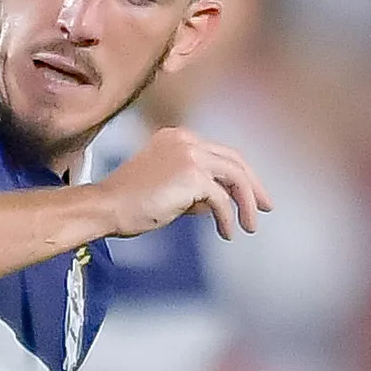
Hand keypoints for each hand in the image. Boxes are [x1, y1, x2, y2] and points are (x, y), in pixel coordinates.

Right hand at [95, 125, 272, 241]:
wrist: (106, 207)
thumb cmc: (128, 203)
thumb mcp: (167, 191)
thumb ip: (194, 191)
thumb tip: (218, 204)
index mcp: (178, 138)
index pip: (220, 153)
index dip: (240, 175)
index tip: (252, 195)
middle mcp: (187, 140)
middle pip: (234, 160)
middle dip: (253, 187)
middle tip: (265, 207)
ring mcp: (190, 154)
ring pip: (235, 176)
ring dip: (246, 203)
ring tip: (250, 226)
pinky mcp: (192, 175)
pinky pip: (221, 199)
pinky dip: (227, 217)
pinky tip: (226, 232)